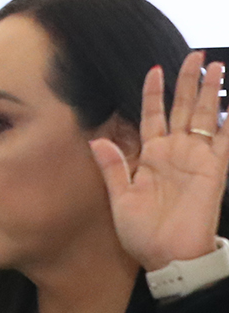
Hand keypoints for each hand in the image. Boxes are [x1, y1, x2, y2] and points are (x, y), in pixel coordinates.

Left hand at [91, 52, 228, 270]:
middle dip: (190, 82)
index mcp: (151, 156)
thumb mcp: (120, 197)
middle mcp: (176, 152)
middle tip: (195, 56)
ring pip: (206, 116)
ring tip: (216, 66)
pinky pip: (225, 141)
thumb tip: (97, 139)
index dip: (154, 93)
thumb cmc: (142, 233)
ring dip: (211, 92)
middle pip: (183, 108)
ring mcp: (197, 159)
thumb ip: (113, 167)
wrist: (168, 257)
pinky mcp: (215, 170)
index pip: (153, 115)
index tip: (154, 69)